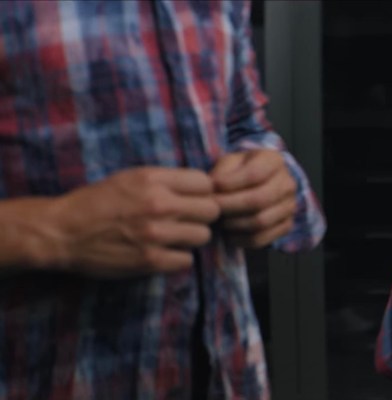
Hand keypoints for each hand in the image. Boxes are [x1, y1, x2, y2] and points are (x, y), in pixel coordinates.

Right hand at [48, 167, 219, 276]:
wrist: (62, 232)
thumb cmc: (96, 202)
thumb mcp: (130, 178)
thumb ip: (165, 180)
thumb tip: (203, 186)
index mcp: (153, 179)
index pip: (206, 183)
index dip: (202, 192)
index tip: (192, 199)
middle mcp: (158, 204)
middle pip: (211, 210)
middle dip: (201, 215)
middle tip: (186, 220)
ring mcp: (156, 234)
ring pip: (203, 236)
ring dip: (191, 238)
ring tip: (173, 237)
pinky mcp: (151, 260)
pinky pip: (187, 260)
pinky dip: (178, 258)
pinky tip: (163, 253)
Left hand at [211, 150, 296, 247]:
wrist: (260, 183)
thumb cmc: (240, 171)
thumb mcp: (230, 162)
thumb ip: (222, 172)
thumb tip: (213, 190)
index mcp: (274, 161)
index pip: (254, 174)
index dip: (230, 183)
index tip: (212, 188)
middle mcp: (287, 183)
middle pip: (258, 200)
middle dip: (229, 206)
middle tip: (212, 209)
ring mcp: (290, 206)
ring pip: (260, 222)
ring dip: (234, 224)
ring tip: (220, 220)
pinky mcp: (286, 226)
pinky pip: (262, 238)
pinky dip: (241, 239)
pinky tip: (229, 233)